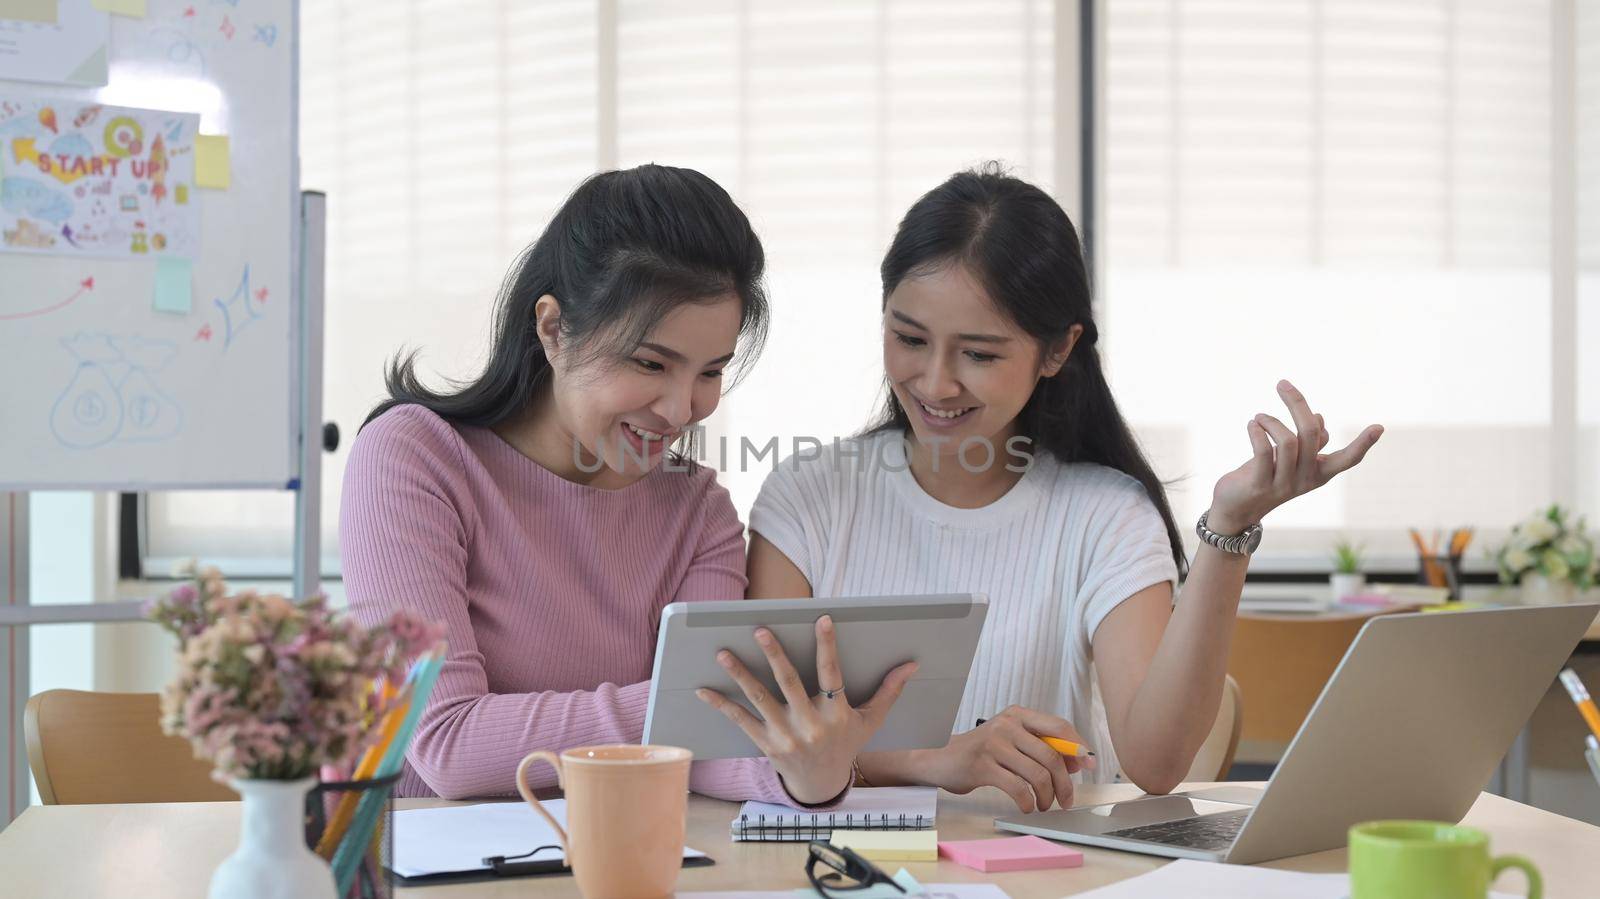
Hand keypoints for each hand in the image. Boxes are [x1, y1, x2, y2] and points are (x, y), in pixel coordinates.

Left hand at [694, 615, 918, 804]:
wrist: (822, 785)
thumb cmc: (847, 744)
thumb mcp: (870, 721)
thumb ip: (888, 691)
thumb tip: (911, 664)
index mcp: (836, 715)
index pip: (832, 674)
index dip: (827, 646)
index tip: (822, 619)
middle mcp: (810, 725)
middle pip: (789, 683)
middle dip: (773, 655)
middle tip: (759, 630)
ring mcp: (785, 736)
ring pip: (760, 699)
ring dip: (740, 675)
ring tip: (722, 653)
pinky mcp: (765, 745)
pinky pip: (741, 721)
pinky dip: (721, 705)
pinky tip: (703, 689)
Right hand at [903, 706, 1093, 812]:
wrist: (940, 760)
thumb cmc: (982, 753)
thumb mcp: (1012, 742)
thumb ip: (1042, 747)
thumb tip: (1078, 761)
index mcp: (1017, 715)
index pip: (1059, 726)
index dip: (1078, 747)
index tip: (1089, 765)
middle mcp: (1007, 725)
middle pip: (1051, 755)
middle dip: (1065, 782)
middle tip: (1066, 799)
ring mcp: (993, 744)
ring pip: (1037, 774)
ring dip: (1047, 796)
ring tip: (1043, 805)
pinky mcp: (982, 765)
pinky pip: (1017, 787)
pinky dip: (1027, 802)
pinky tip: (1026, 806)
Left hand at [1209, 380, 1383, 532]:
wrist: (1236, 509)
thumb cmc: (1264, 476)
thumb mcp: (1290, 459)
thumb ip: (1307, 441)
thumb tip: (1318, 418)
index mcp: (1319, 473)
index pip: (1347, 459)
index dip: (1363, 444)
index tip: (1379, 426)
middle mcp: (1305, 479)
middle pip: (1311, 434)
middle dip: (1297, 404)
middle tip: (1282, 385)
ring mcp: (1283, 484)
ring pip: (1288, 441)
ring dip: (1271, 421)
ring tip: (1259, 417)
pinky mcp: (1260, 485)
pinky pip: (1263, 452)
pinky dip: (1258, 432)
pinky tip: (1252, 425)